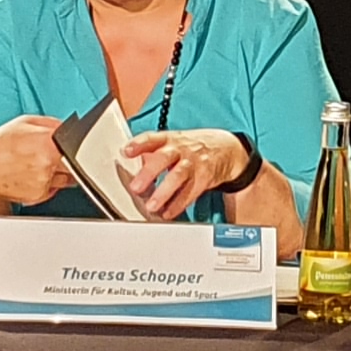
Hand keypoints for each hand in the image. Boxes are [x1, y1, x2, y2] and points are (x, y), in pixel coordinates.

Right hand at [0, 115, 75, 208]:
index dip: (79, 146)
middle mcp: (47, 163)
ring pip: (67, 177)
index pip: (79, 146)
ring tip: (38, 164)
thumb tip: (68, 128)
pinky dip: (48, 183)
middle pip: (75, 163)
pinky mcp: (40, 196)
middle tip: (52, 153)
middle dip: (68, 158)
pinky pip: (54, 188)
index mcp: (46, 141)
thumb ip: (52, 123)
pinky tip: (31, 175)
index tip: (77, 146)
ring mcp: (44, 181)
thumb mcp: (23, 123)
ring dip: (59, 171)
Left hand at [118, 128, 243, 219]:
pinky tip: (168, 212)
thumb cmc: (191, 148)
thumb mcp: (173, 142)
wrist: (225, 148)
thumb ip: (151, 153)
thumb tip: (128, 166)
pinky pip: (190, 192)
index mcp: (169, 139)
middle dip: (149, 173)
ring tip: (152, 206)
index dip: (139, 144)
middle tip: (136, 188)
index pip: (152, 138)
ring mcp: (193, 163)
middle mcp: (181, 149)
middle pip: (164, 158)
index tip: (126, 151)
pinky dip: (178, 204)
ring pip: (178, 176)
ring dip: (164, 193)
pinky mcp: (204, 178)